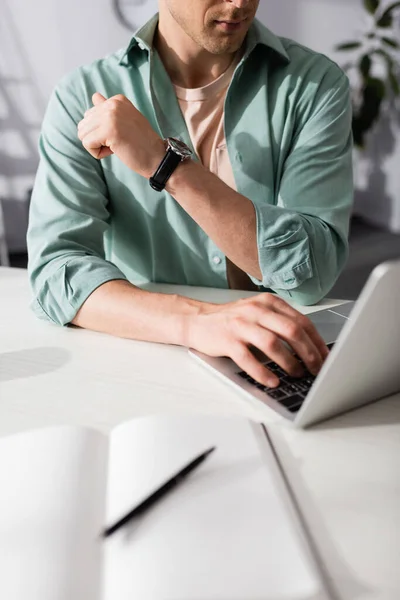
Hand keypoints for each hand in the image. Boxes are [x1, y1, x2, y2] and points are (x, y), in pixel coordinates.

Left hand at [77, 93, 164, 177]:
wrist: (157, 157)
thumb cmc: (142, 143)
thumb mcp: (126, 120)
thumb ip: (109, 109)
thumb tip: (95, 96)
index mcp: (117, 100)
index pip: (90, 115)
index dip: (101, 131)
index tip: (121, 134)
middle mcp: (113, 104)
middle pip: (84, 125)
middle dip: (97, 139)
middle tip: (118, 142)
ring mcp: (111, 116)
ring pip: (83, 134)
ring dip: (96, 146)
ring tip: (116, 146)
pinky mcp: (109, 130)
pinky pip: (87, 144)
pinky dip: (97, 153)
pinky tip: (114, 151)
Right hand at [186, 293, 329, 387]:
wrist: (198, 320)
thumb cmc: (232, 321)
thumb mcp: (258, 314)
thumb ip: (280, 324)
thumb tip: (309, 348)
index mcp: (268, 303)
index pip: (301, 321)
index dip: (317, 341)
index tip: (326, 357)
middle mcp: (256, 310)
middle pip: (291, 331)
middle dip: (309, 353)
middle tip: (317, 369)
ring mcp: (241, 325)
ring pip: (272, 343)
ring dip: (289, 362)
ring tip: (297, 374)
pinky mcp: (227, 340)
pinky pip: (248, 359)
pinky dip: (263, 372)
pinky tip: (272, 381)